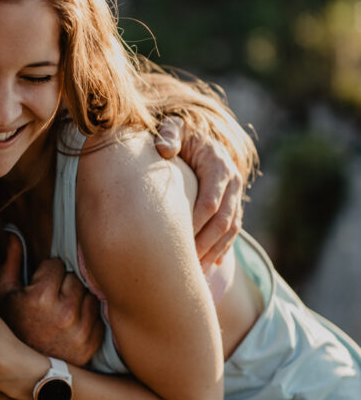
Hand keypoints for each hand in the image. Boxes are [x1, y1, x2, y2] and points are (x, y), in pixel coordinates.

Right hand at [0, 234, 103, 364]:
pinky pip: (97, 313)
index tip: (39, 287)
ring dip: (77, 298)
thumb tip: (12, 233)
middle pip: (74, 277)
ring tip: (60, 312)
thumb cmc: (13, 328)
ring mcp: (82, 329)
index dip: (46, 274)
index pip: (56, 264)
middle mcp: (65, 313)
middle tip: (50, 300)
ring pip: (88, 293)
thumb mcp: (5, 294)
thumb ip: (10, 262)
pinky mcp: (93, 341)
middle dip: (63, 285)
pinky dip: (87, 315)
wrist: (25, 372)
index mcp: (41, 298)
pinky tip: (70, 324)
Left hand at [155, 117, 242, 266]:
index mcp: (218, 165)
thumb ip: (169, 134)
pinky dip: (221, 250)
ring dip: (214, 252)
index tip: (173, 241)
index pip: (210, 202)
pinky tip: (208, 267)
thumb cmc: (180, 134)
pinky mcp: (233, 205)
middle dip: (205, 245)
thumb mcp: (174, 127)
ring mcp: (235, 195)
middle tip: (185, 265)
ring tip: (195, 272)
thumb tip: (164, 149)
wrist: (199, 135)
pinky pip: (232, 233)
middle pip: (223, 221)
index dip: (195, 224)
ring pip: (230, 230)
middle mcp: (232, 181)